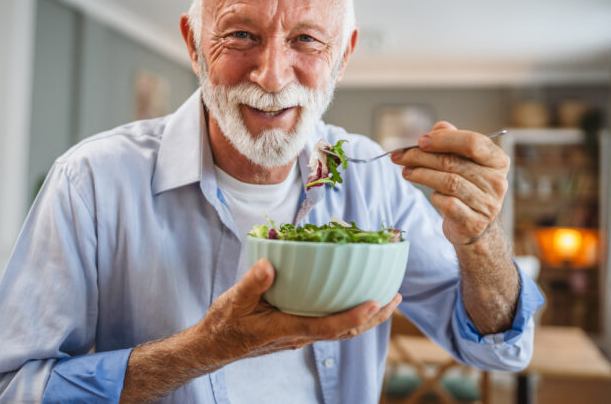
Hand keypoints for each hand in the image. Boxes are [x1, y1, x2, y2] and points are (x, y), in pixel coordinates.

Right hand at [198, 258, 401, 360]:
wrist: (214, 345)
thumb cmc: (225, 325)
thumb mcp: (234, 301)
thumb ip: (252, 284)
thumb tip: (269, 264)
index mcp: (288, 329)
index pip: (329, 327)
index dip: (354, 317)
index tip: (376, 302)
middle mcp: (300, 335)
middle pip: (346, 331)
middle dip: (374, 317)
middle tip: (396, 298)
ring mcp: (300, 334)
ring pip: (341, 330)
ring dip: (366, 317)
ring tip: (386, 299)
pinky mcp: (297, 329)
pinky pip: (330, 323)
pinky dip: (348, 313)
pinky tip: (352, 298)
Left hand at [391, 121, 509, 245]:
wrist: (474, 225)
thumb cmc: (467, 187)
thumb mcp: (463, 161)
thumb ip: (452, 141)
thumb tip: (438, 128)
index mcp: (497, 160)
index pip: (473, 142)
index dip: (444, 139)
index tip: (420, 141)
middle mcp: (496, 181)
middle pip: (453, 162)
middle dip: (421, 157)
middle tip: (400, 156)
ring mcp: (487, 203)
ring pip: (449, 182)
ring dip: (421, 175)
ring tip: (406, 171)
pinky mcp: (474, 222)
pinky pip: (448, 204)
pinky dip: (435, 197)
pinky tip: (430, 194)